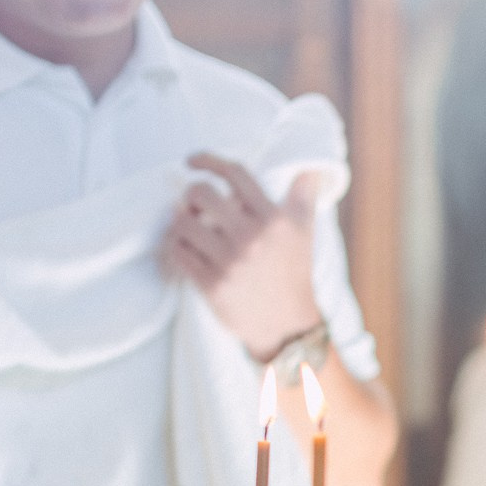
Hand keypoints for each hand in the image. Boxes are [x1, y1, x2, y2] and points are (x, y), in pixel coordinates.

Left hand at [163, 154, 322, 360]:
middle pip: (200, 193)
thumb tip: (309, 170)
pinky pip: (178, 253)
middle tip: (192, 205)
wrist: (287, 325)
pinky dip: (176, 247)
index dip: (208, 161)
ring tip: (188, 228)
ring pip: (183, 223)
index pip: (235, 174)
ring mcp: (231, 263)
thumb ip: (303, 198)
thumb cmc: (293, 273)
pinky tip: (185, 249)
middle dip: (190, 195)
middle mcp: (252, 238)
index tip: (192, 161)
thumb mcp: (305, 233)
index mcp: (274, 220)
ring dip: (180, 222)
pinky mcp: (213, 286)